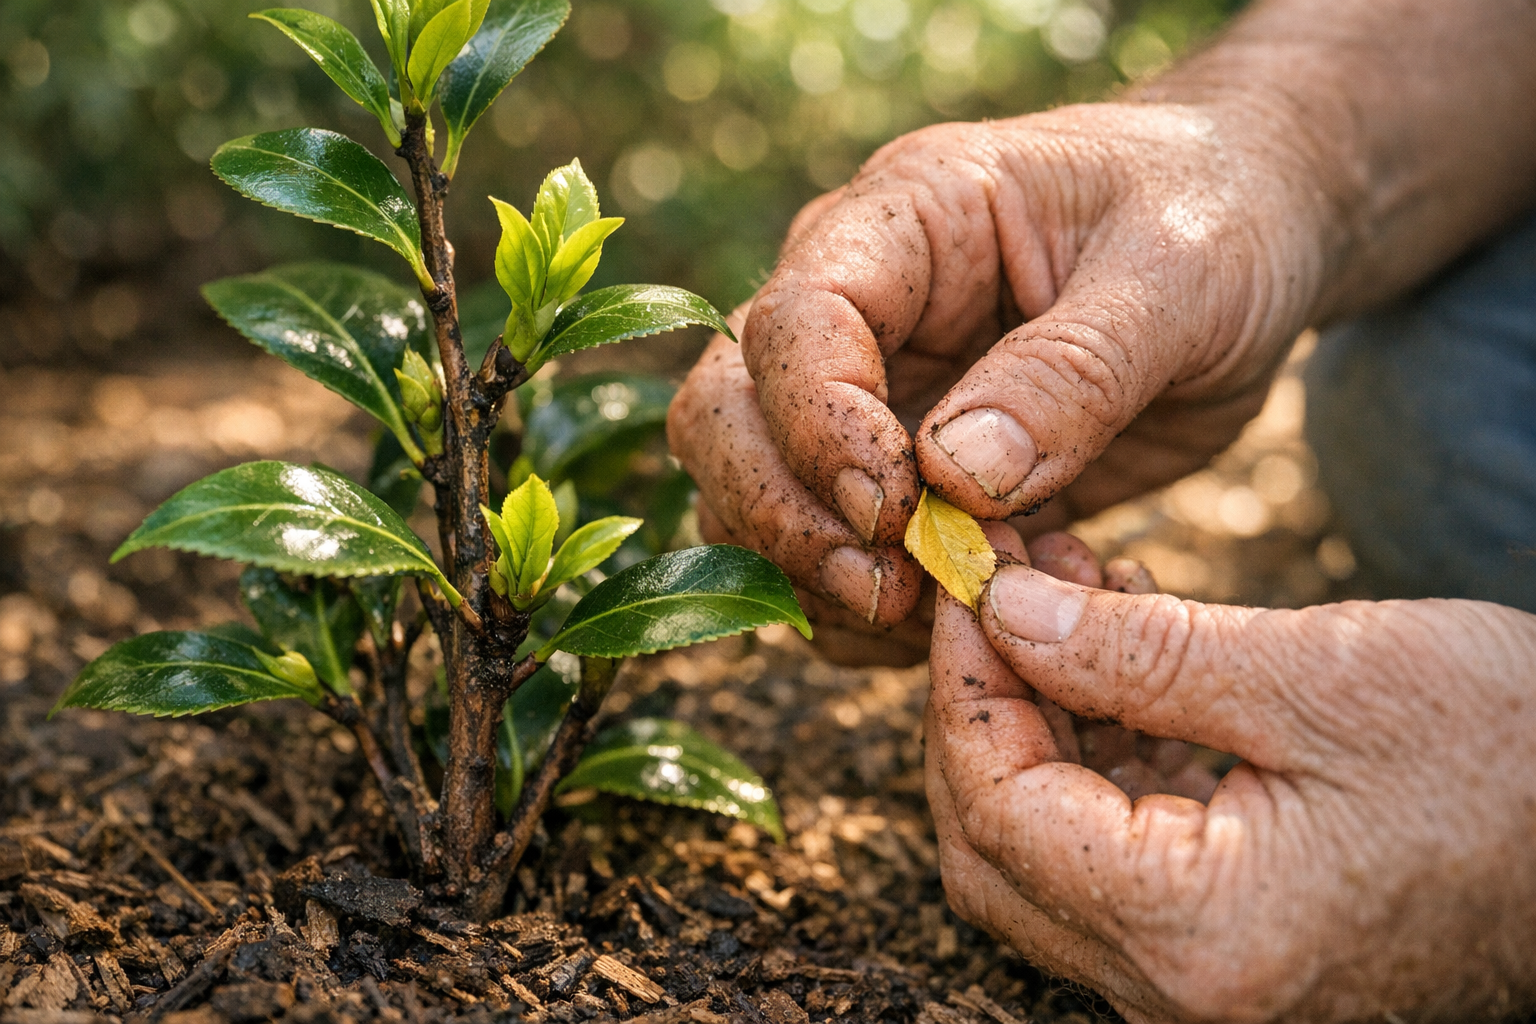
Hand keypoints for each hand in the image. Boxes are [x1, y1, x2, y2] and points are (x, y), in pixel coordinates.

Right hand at [669, 100, 1331, 656]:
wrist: (1250, 234)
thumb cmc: (1216, 217)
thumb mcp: (1178, 275)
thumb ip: (1072, 371)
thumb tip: (955, 474)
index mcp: (907, 219)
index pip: (795, 321)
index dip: (819, 425)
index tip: (896, 508)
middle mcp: (859, 307)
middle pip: (728, 413)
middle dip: (785, 514)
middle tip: (889, 587)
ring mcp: (873, 394)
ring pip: (755, 495)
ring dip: (817, 574)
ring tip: (933, 613)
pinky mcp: (907, 475)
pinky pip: (834, 555)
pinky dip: (868, 612)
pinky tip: (957, 624)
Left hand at [926, 552, 1535, 1020]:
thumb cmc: (1512, 762)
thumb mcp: (1317, 678)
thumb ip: (1135, 652)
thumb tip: (1003, 610)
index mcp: (1195, 934)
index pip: (997, 808)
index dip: (962, 683)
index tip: (966, 580)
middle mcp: (1180, 988)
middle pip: (995, 845)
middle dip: (982, 704)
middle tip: (999, 586)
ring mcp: (1199, 977)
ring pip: (1043, 848)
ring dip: (1038, 718)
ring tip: (1068, 593)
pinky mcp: (1225, 942)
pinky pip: (1111, 850)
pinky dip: (1095, 753)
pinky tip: (1119, 655)